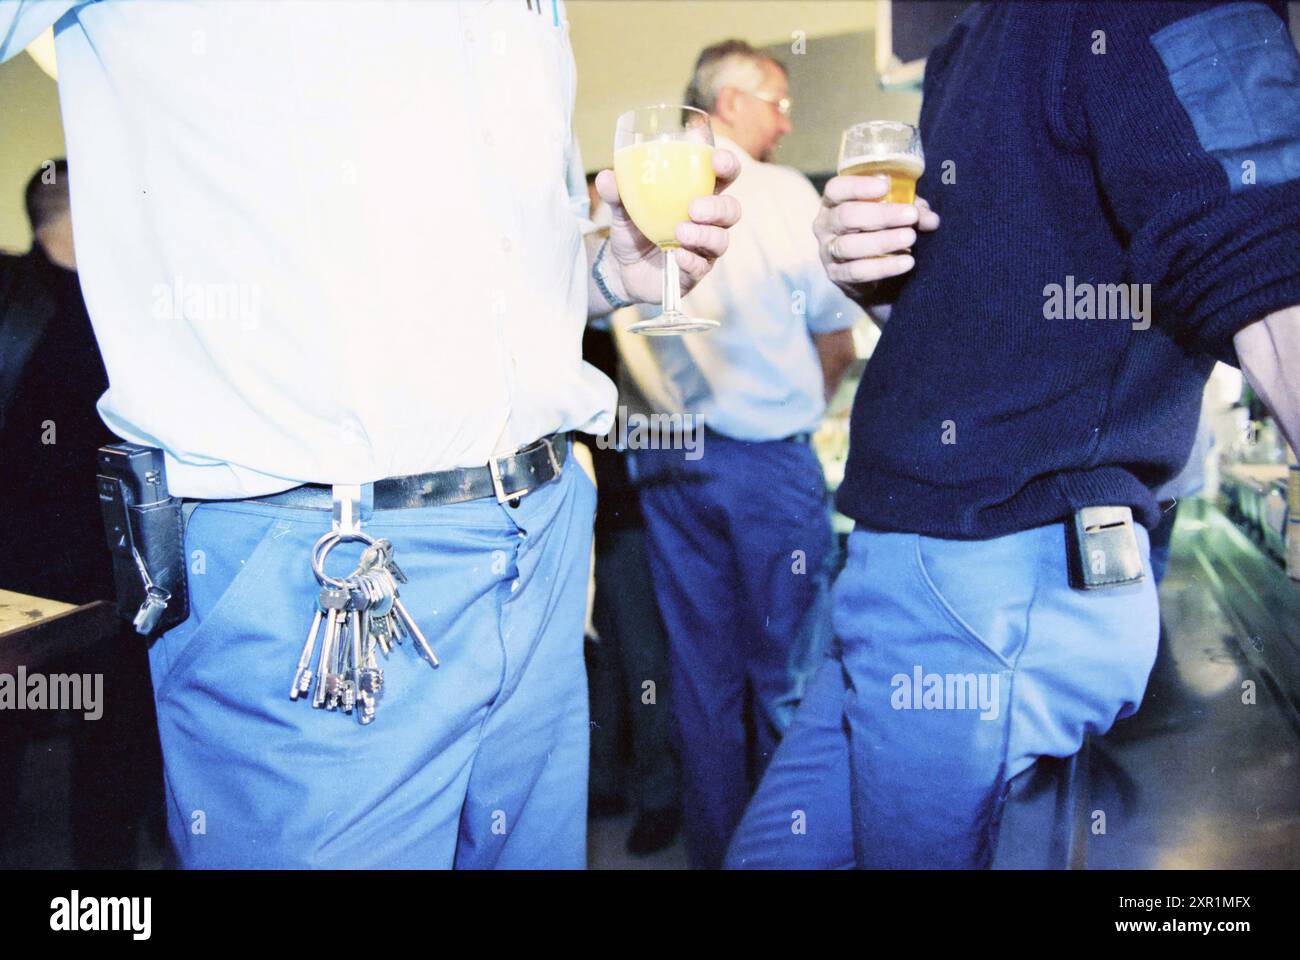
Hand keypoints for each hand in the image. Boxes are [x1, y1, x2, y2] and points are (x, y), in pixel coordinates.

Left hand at [594, 148, 740, 303]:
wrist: (620, 267)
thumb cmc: (631, 229)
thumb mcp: (621, 208)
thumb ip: (617, 192)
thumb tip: (606, 177)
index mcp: (696, 195)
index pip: (722, 177)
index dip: (727, 166)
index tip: (717, 161)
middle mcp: (706, 222)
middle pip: (731, 210)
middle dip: (718, 207)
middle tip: (694, 208)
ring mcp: (703, 249)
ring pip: (721, 240)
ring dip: (704, 235)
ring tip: (680, 233)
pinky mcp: (694, 273)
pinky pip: (702, 267)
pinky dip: (691, 260)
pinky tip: (677, 255)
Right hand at [813, 175, 939, 307]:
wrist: (867, 271)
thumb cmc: (878, 229)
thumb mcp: (894, 213)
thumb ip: (911, 211)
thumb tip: (931, 219)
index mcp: (834, 201)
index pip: (836, 189)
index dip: (858, 186)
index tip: (886, 186)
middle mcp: (825, 225)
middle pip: (846, 216)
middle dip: (881, 215)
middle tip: (911, 215)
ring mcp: (827, 251)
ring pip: (849, 246)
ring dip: (883, 241)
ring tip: (910, 237)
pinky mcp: (836, 275)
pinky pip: (857, 271)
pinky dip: (884, 266)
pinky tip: (907, 261)